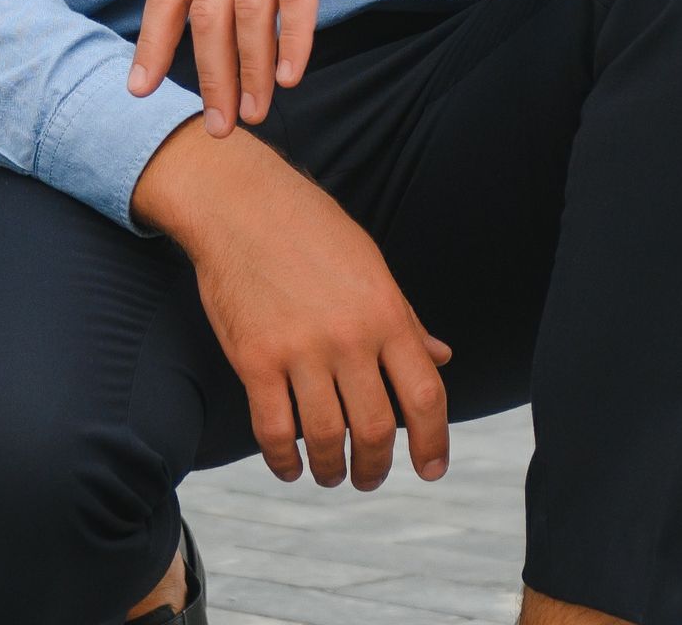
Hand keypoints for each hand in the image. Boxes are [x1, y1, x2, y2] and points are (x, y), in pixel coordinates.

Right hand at [133, 123, 451, 487]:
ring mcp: (299, 351)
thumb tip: (441, 358)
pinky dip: (283, 460)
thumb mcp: (372, 265)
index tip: (432, 469)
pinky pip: (273, 430)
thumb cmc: (311, 230)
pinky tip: (290, 467)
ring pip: (326, 438)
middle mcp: (349, 337)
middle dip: (377, 467)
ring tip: (331, 475)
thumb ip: (405, 319)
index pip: (426, 395)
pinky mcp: (254, 360)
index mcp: (386, 313)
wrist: (240, 204)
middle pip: (377, 428)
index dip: (434, 442)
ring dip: (332, 470)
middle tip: (370, 478)